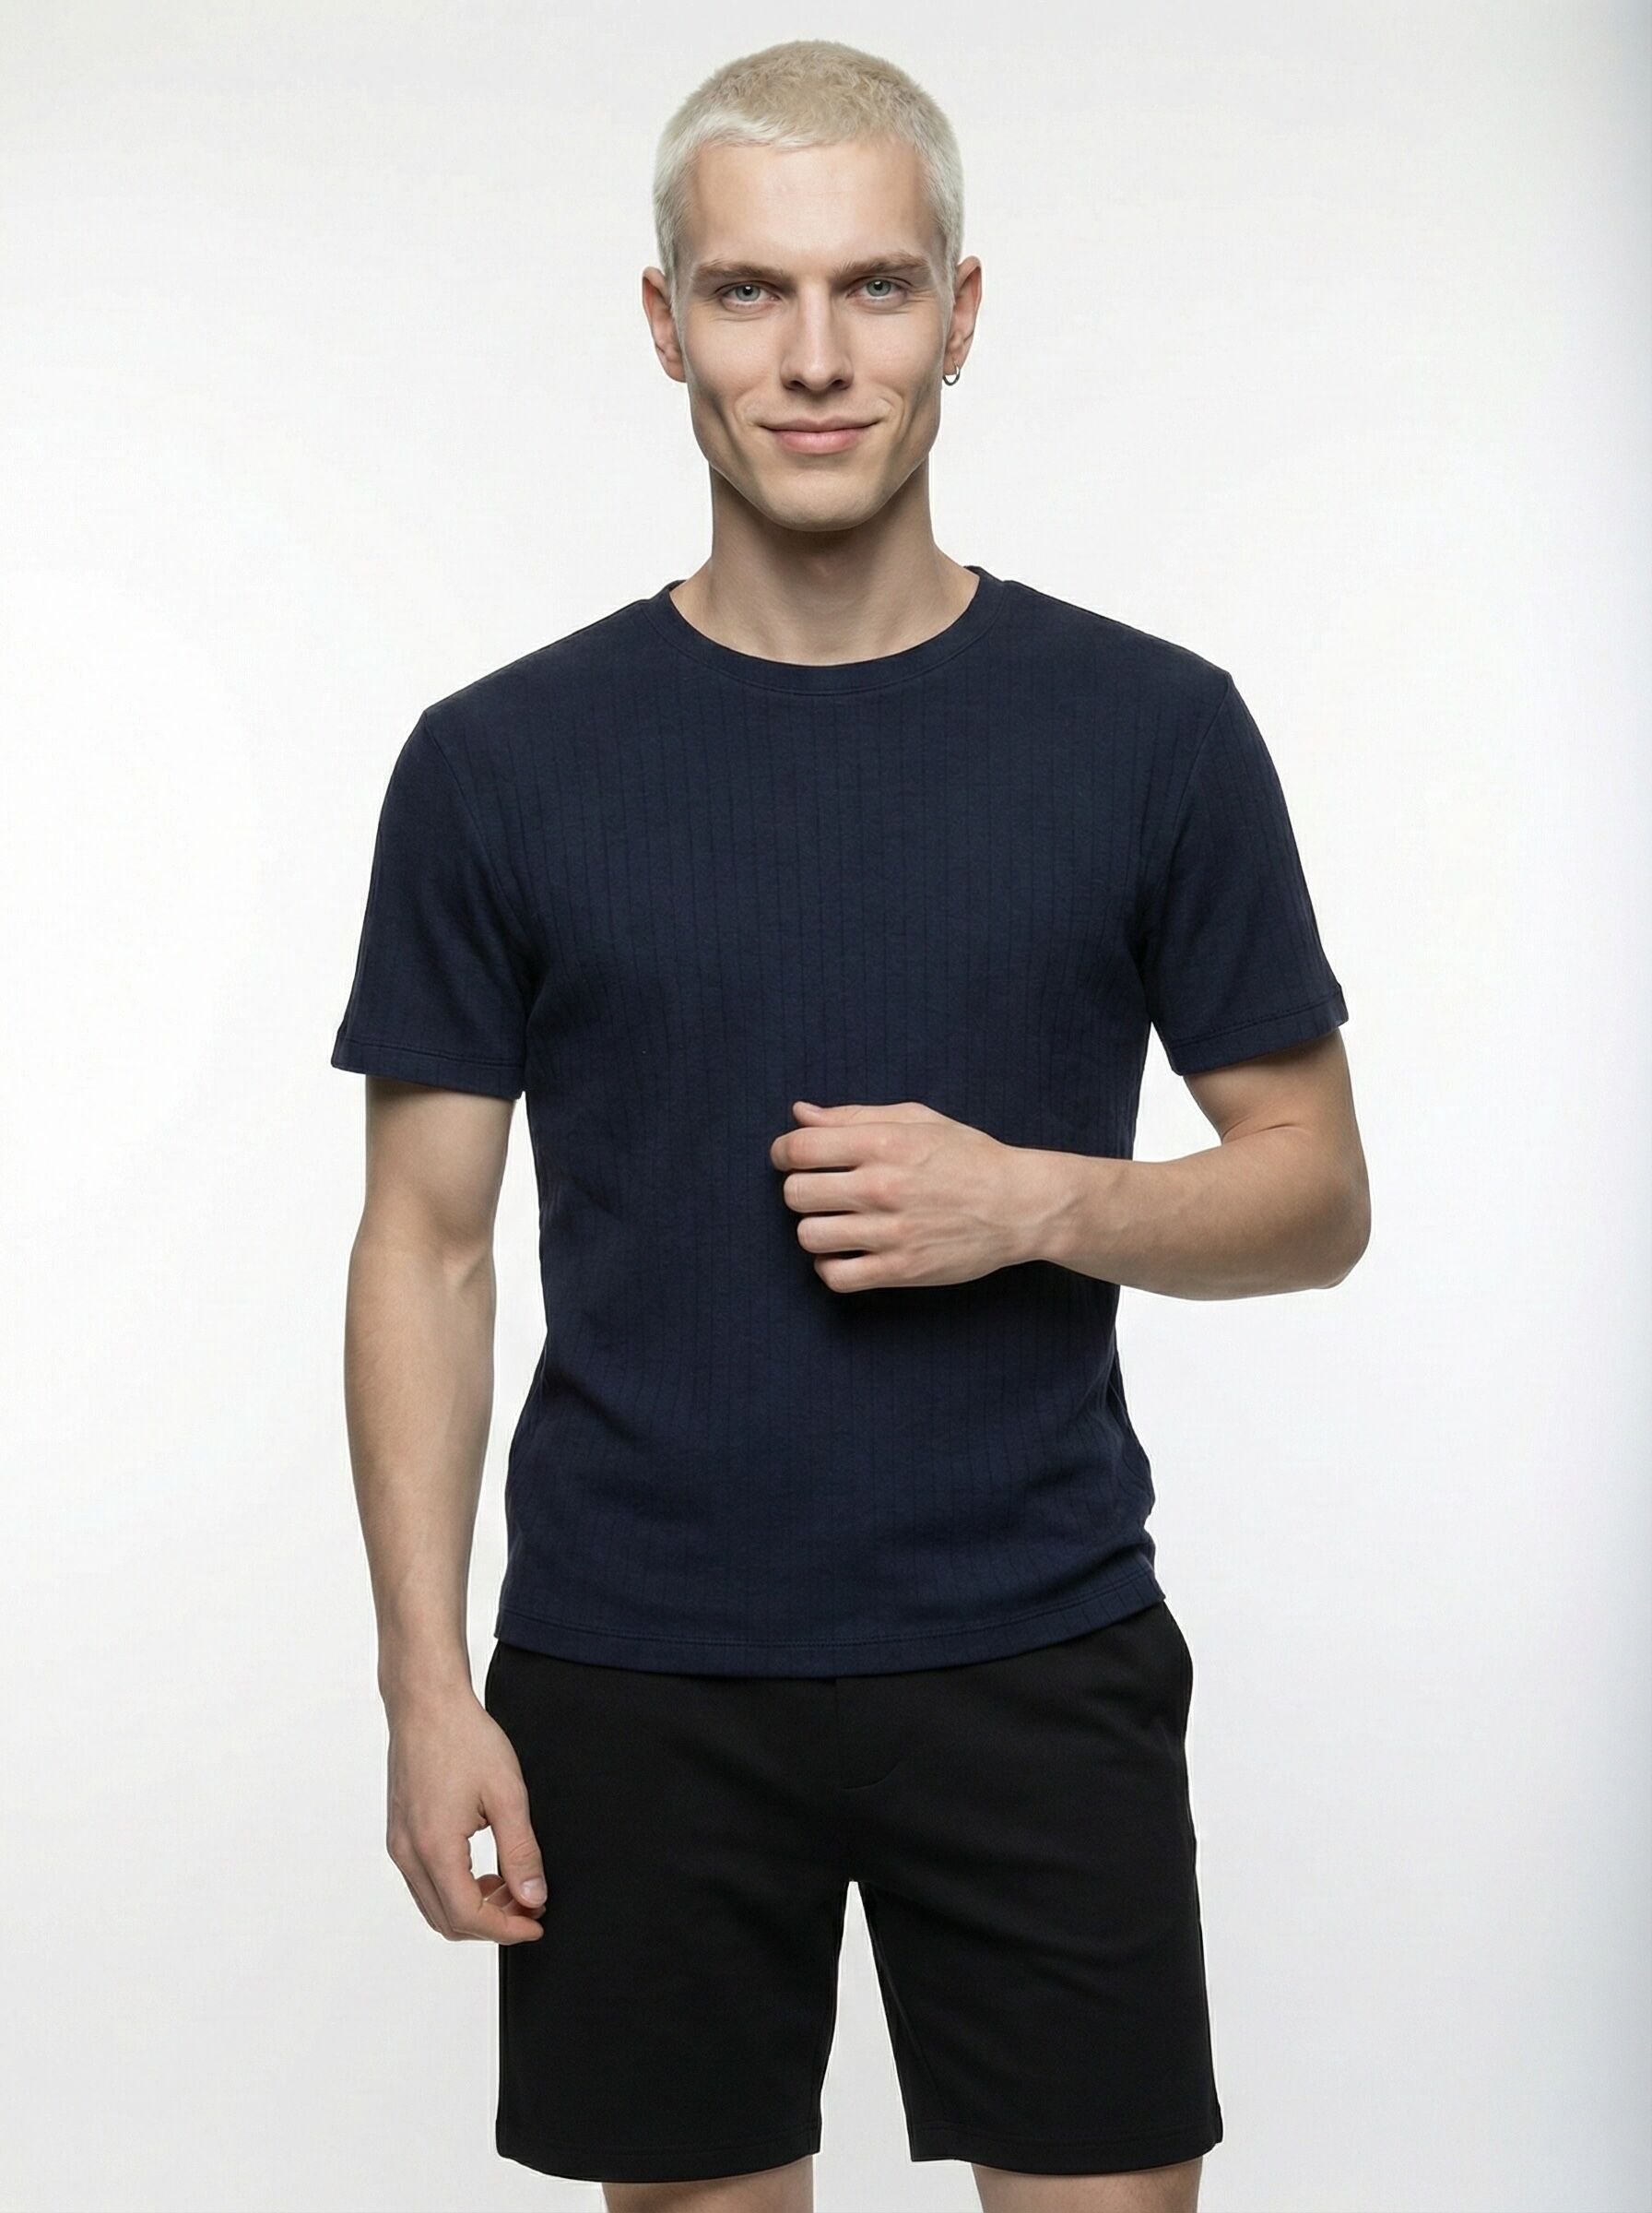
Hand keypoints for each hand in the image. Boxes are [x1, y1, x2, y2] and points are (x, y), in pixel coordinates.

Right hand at [385, 1689, 546, 1942]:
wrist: (426, 1703)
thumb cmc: (464, 1739)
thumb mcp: (507, 1795)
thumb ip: (521, 1852)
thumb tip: (533, 1896)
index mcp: (434, 1848)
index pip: (468, 1916)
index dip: (506, 1929)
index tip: (537, 1922)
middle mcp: (408, 1853)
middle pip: (447, 1920)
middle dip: (493, 1923)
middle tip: (530, 1905)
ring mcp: (399, 1844)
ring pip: (433, 1905)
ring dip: (473, 1908)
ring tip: (512, 1887)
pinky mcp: (399, 1833)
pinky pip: (424, 1882)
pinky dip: (455, 1890)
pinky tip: (484, 1871)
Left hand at [768, 1098, 1064, 1291]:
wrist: (1020, 1205)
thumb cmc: (969, 1156)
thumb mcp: (917, 1120)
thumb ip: (854, 1116)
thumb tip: (800, 1114)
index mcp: (885, 1143)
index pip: (800, 1149)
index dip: (783, 1153)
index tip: (791, 1159)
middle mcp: (883, 1187)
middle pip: (796, 1194)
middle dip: (800, 1190)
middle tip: (820, 1190)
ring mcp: (891, 1232)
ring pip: (809, 1236)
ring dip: (814, 1228)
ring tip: (834, 1222)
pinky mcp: (901, 1270)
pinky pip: (836, 1276)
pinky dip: (829, 1266)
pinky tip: (844, 1252)